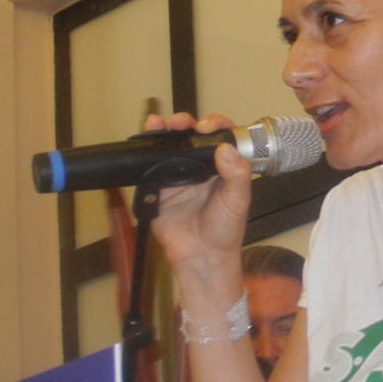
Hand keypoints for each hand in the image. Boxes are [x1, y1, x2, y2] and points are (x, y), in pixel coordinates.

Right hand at [139, 111, 253, 291]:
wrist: (200, 258)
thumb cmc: (225, 230)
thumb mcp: (237, 200)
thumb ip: (237, 174)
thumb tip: (226, 148)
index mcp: (224, 167)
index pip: (220, 136)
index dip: (215, 125)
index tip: (208, 125)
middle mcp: (201, 168)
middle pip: (191, 137)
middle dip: (185, 124)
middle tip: (180, 123)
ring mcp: (178, 177)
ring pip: (169, 147)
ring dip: (163, 132)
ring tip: (157, 124)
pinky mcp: (159, 189)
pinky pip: (150, 167)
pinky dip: (146, 154)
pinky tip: (144, 144)